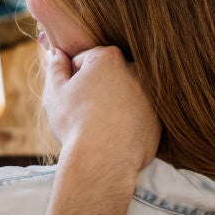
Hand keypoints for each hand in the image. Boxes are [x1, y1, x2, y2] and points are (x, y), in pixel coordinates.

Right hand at [42, 45, 159, 174]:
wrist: (103, 161)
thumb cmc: (75, 123)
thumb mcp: (55, 92)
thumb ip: (55, 67)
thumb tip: (55, 53)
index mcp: (108, 57)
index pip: (85, 60)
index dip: (73, 79)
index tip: (71, 97)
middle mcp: (135, 70)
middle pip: (109, 75)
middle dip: (97, 87)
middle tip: (84, 112)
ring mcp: (151, 94)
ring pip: (125, 94)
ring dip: (114, 103)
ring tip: (100, 125)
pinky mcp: (159, 118)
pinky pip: (139, 115)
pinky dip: (128, 121)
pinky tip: (114, 135)